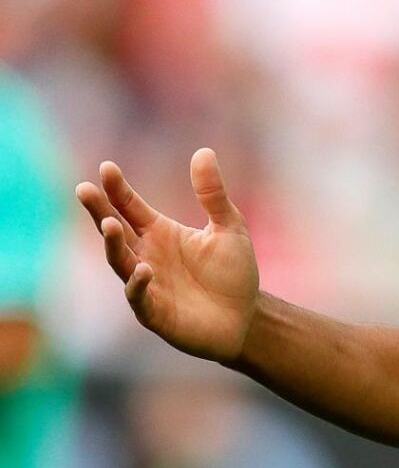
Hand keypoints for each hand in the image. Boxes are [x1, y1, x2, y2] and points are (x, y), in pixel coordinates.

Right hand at [76, 148, 260, 362]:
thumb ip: (212, 194)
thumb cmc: (233, 273)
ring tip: (109, 224)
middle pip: (115, 231)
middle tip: (84, 190)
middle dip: (99, 211)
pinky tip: (142, 269)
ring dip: (113, 245)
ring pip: (121, 262)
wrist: (245, 317)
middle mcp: (147, 256)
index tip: (106, 167)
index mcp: (160, 233)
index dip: (118, 189)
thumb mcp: (229, 226)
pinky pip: (139, 297)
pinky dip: (138, 284)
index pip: (131, 207)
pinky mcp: (154, 312)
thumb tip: (203, 151)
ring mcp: (147, 284)